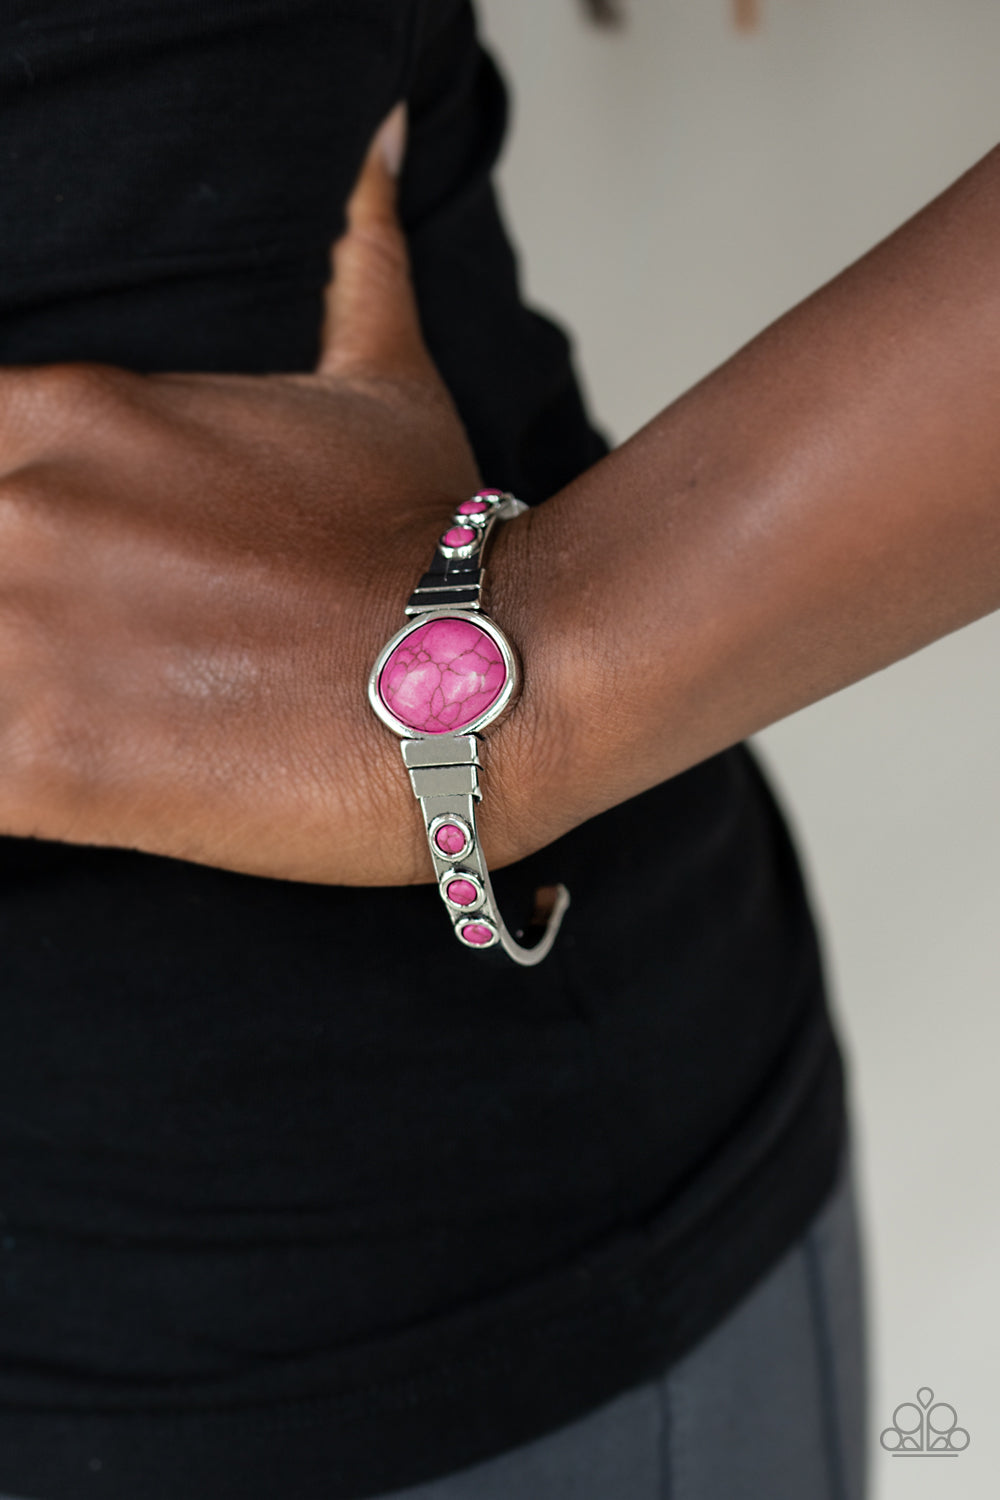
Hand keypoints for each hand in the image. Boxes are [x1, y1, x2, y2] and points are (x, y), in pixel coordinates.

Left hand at [0, 107, 555, 886]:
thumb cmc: (432, 544)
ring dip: (12, 679)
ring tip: (111, 705)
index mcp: (71, 414)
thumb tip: (381, 145)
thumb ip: (353, 260)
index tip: (75, 564)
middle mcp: (25, 509)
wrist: (492, 683)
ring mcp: (24, 637)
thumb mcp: (380, 381)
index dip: (16, 517)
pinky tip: (84, 775)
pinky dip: (12, 776)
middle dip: (20, 601)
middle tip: (114, 647)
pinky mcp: (43, 766)